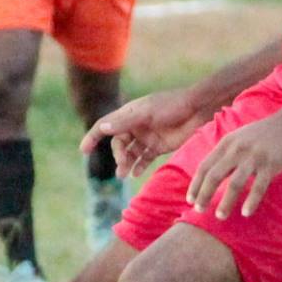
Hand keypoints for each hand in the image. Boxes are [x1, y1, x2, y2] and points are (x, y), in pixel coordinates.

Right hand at [81, 87, 203, 177]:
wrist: (198, 109)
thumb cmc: (171, 106)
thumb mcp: (146, 113)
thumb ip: (124, 122)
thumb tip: (102, 128)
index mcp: (128, 114)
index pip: (105, 126)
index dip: (92, 137)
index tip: (83, 150)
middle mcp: (135, 126)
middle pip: (118, 143)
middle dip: (117, 155)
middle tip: (121, 166)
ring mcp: (146, 137)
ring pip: (130, 153)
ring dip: (125, 163)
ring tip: (123, 175)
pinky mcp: (158, 146)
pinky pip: (144, 158)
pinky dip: (139, 166)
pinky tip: (135, 174)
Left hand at [185, 105, 281, 218]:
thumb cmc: (264, 134)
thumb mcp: (239, 138)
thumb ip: (226, 154)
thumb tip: (211, 174)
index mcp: (227, 143)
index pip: (205, 166)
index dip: (196, 184)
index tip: (190, 200)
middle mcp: (237, 149)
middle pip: (214, 175)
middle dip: (204, 194)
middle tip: (199, 210)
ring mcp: (254, 157)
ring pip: (235, 183)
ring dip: (226, 202)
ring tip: (220, 216)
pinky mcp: (271, 164)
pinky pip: (259, 186)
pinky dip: (251, 201)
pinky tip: (246, 213)